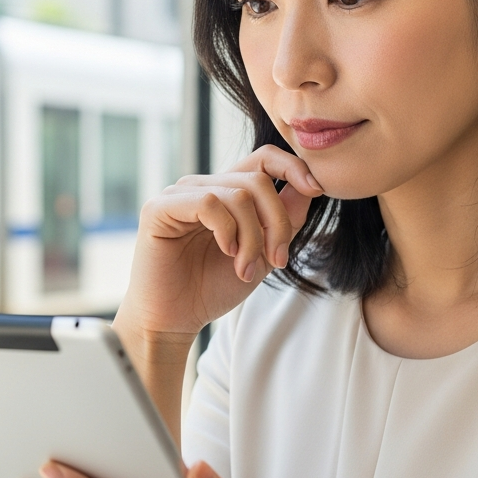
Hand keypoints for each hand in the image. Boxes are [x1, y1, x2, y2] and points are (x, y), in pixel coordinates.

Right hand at [114, 144, 323, 341]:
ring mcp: (179, 194)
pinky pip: (209, 202)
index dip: (294, 167)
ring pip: (238, 195)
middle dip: (277, 222)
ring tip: (244, 268)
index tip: (317, 191)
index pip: (263, 159)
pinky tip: (226, 253)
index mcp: (225, 193)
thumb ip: (284, 221)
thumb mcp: (263, 254)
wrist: (175, 319)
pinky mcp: (159, 207)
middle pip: (258, 180)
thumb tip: (311, 186)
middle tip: (277, 260)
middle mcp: (202, 186)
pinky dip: (227, 231)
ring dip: (252, 237)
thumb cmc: (212, 287)